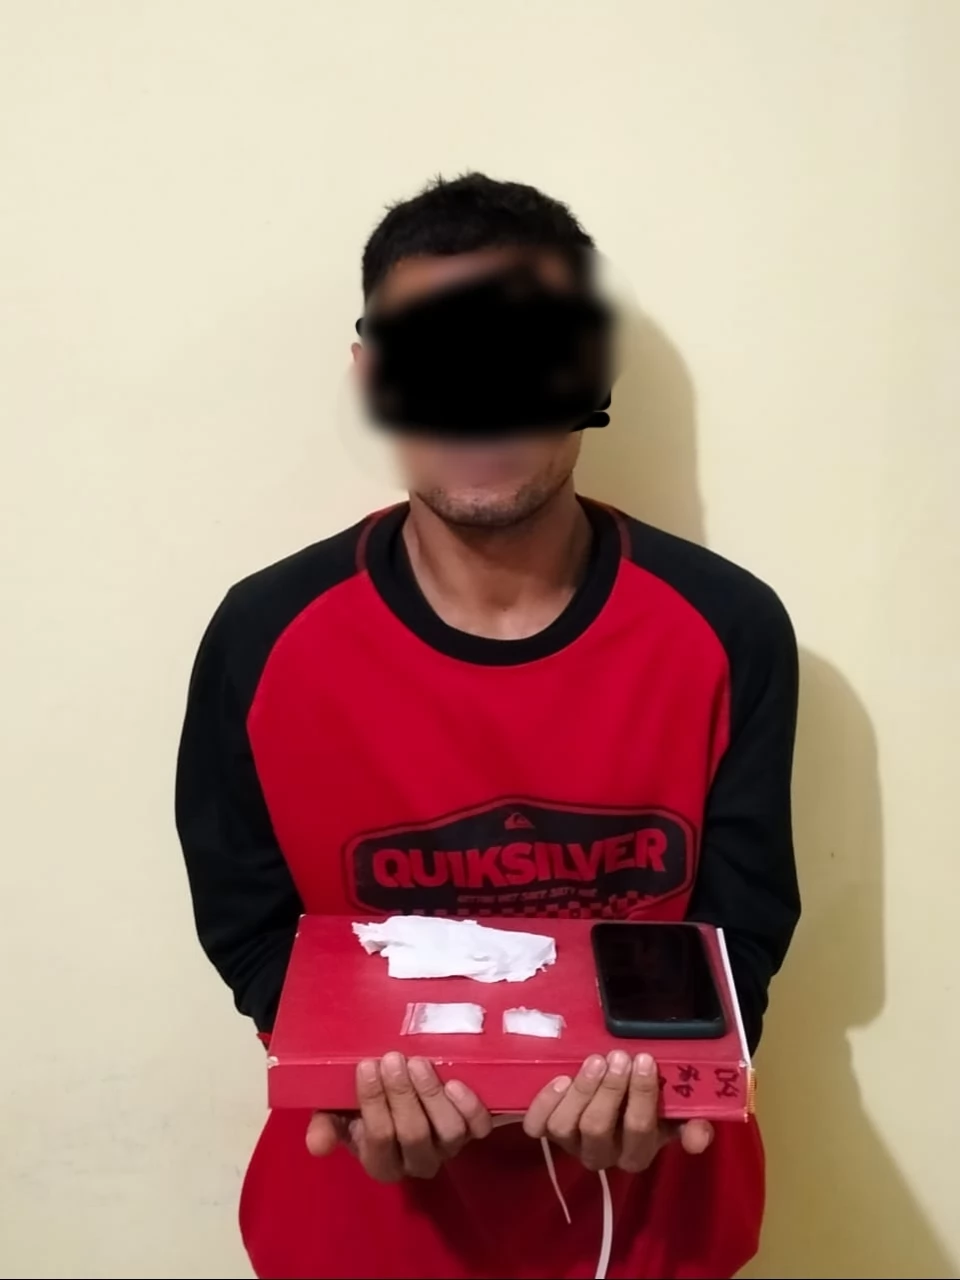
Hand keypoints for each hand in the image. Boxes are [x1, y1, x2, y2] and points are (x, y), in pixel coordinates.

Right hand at [306, 1052, 491, 1181]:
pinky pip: (478, 1127)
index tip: (367, 1065)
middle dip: (402, 1094)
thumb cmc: (364, 1102)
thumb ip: (326, 1123)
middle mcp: (416, 1161)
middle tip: (392, 1059)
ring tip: (419, 1064)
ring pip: (447, 1133)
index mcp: (380, 1160)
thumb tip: (316, 1143)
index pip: (378, 1139)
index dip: (373, 1103)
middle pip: (413, 1135)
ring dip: (432, 1096)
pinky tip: (456, 1083)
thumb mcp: (337, 1111)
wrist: (401, 1088)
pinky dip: (469, 1107)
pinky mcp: (472, 1130)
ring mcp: (447, 1147)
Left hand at [523, 1051, 712, 1172]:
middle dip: (608, 1089)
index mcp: (638, 1152)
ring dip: (580, 1091)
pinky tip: (560, 1079)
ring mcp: (571, 1143)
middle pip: (598, 1129)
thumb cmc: (649, 1101)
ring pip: (565, 1128)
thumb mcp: (675, 1112)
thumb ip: (691, 1122)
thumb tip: (699, 1134)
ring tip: (593, 1061)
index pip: (639, 1131)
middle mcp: (602, 1155)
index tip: (643, 1059)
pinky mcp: (547, 1130)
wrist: (617, 1093)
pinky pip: (536, 1126)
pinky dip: (545, 1103)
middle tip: (617, 1056)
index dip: (640, 1096)